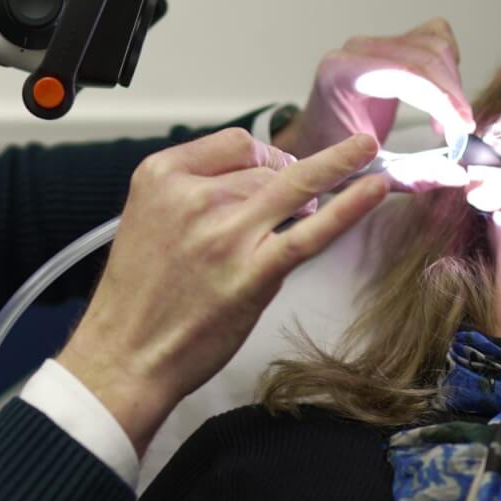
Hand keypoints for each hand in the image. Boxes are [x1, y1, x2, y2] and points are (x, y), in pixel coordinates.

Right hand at [56, 130, 386, 453]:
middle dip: (290, 182)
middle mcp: (192, 197)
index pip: (236, 143)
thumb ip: (197, 192)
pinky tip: (376, 186)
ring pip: (292, 189)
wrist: (123, 357)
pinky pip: (310, 231)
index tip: (278, 168)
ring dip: (312, 199)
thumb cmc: (138, 298)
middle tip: (295, 209)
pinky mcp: (251, 273)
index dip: (267, 156)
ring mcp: (224, 234)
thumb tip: (260, 180)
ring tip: (309, 215)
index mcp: (161, 177)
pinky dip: (349, 205)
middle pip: (267, 166)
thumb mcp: (150, 220)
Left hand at [274, 18, 473, 160]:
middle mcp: (355, 50)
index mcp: (340, 74)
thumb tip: (458, 174)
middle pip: (425, 56)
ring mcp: (373, 44)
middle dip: (452, 95)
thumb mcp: (367, 175)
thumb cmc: (331, 159)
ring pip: (435, 45)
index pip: (404, 73)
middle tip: (461, 134)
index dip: (441, 99)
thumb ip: (411, 176)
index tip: (463, 129)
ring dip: (452, 84)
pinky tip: (440, 101)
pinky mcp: (389, 43)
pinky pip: (434, 40)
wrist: (314, 141)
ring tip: (446, 124)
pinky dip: (448, 69)